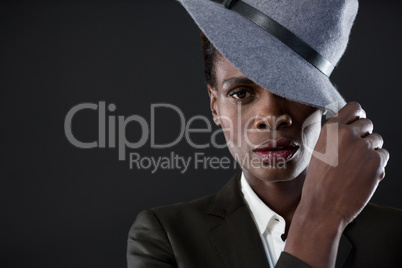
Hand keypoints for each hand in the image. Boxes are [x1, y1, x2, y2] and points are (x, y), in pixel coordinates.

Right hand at [299, 102, 388, 225]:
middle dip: (364, 136)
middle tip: (355, 153)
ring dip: (371, 151)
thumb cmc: (319, 182)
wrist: (323, 206)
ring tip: (356, 167)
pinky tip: (362, 175)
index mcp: (331, 129)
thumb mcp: (320, 151)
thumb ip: (335, 136)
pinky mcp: (376, 162)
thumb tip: (353, 128)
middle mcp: (348, 134)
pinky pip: (383, 155)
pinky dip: (377, 164)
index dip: (358, 115)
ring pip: (377, 140)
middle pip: (368, 124)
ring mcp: (363, 147)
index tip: (358, 122)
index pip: (354, 108)